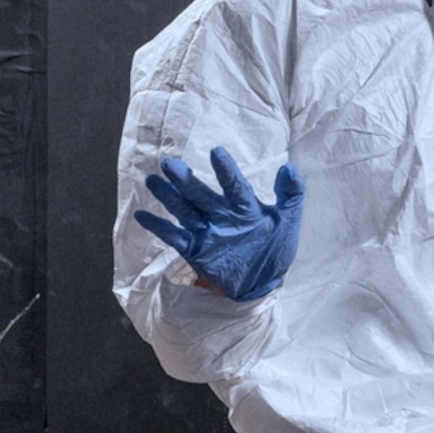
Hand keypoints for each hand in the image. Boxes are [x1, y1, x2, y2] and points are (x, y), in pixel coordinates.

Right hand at [133, 147, 303, 302]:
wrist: (263, 280)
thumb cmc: (274, 245)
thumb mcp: (289, 220)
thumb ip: (291, 194)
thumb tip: (290, 168)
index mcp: (244, 204)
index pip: (234, 185)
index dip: (226, 170)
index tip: (216, 152)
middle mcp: (220, 213)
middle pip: (200, 194)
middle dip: (185, 180)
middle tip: (170, 163)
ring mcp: (206, 231)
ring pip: (184, 210)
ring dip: (168, 196)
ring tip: (152, 180)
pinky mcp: (195, 249)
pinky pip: (174, 237)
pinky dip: (159, 227)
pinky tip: (142, 215)